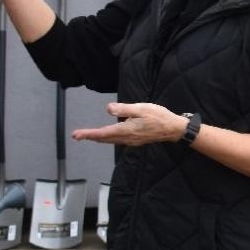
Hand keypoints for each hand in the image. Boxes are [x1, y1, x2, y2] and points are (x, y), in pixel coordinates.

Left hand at [73, 102, 188, 145]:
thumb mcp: (142, 108)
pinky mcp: (135, 140)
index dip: (88, 134)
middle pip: (104, 139)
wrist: (173, 129)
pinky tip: (107, 136)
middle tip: (76, 136)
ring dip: (98, 138)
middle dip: (90, 137)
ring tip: (88, 136)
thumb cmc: (159, 117)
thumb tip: (108, 108)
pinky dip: (108, 138)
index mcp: (126, 130)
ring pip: (110, 141)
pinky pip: (117, 140)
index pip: (102, 133)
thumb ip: (124, 109)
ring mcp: (131, 141)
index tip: (76, 135)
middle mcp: (126, 138)